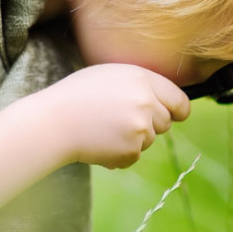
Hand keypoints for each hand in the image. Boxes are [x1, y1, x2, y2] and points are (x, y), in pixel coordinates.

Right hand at [37, 64, 190, 168]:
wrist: (53, 122)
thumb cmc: (77, 95)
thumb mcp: (112, 75)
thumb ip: (141, 85)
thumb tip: (164, 100)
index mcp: (143, 80)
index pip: (179, 100)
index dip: (178, 110)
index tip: (176, 115)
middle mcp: (147, 103)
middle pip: (165, 122)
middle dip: (150, 124)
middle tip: (120, 120)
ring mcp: (140, 129)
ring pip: (149, 140)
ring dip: (133, 139)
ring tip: (105, 129)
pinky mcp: (131, 151)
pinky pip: (134, 156)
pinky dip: (120, 154)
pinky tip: (100, 142)